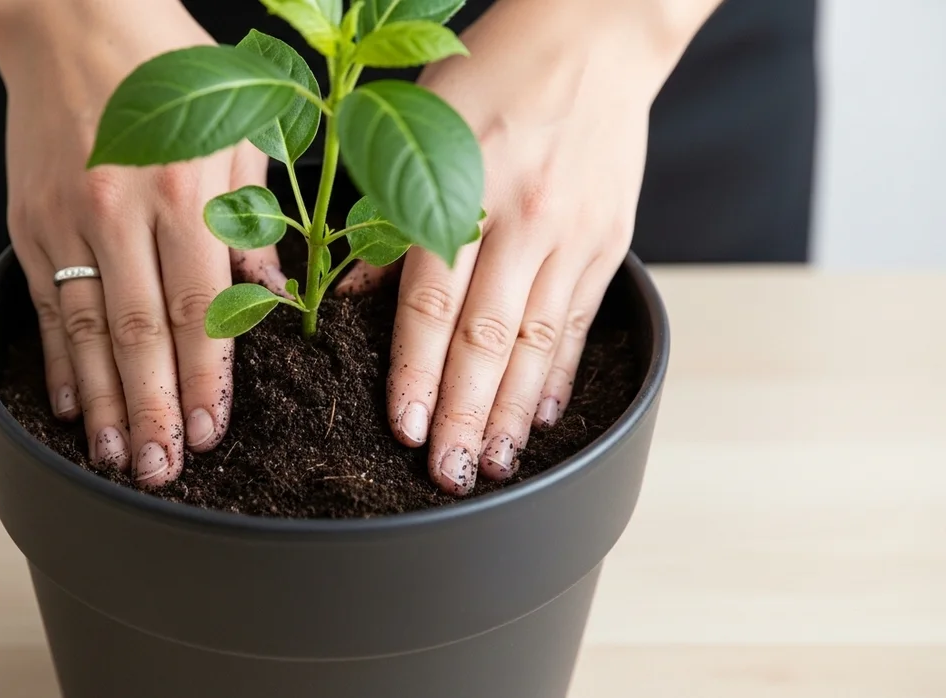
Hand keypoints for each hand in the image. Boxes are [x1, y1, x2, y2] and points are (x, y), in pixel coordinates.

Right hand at [0, 1, 280, 486]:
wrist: (73, 16)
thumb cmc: (168, 65)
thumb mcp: (238, 131)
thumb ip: (251, 221)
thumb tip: (266, 299)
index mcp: (185, 190)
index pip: (200, 311)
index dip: (206, 380)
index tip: (212, 433)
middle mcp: (122, 210)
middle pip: (141, 335)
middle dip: (155, 411)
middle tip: (164, 471)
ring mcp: (67, 218)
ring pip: (89, 331)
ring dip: (104, 403)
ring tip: (117, 459)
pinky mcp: (29, 220)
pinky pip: (48, 303)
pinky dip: (59, 360)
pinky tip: (70, 406)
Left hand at [339, 1, 688, 494]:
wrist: (597, 34)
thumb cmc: (493, 69)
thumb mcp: (417, 121)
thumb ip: (386, 212)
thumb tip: (353, 295)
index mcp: (462, 188)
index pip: (432, 303)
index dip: (415, 371)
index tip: (404, 426)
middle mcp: (522, 218)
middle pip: (487, 338)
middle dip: (462, 413)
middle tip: (447, 473)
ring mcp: (572, 234)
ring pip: (538, 341)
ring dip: (510, 411)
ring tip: (493, 464)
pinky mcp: (607, 241)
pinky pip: (579, 320)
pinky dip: (558, 373)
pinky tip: (539, 415)